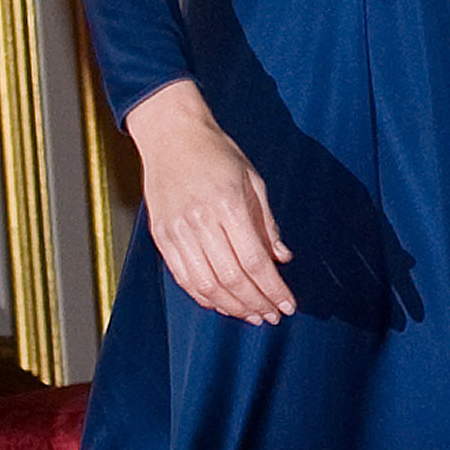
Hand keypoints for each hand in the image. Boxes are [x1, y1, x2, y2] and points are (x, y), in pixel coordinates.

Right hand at [126, 79, 293, 320]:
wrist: (171, 135)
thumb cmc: (217, 154)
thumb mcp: (252, 180)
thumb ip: (267, 222)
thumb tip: (282, 258)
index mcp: (228, 205)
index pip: (254, 261)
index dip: (273, 289)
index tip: (288, 305)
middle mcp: (200, 221)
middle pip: (231, 278)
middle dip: (256, 303)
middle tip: (272, 315)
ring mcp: (177, 231)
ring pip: (206, 285)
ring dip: (232, 307)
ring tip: (252, 315)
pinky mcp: (161, 236)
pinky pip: (183, 277)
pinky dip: (204, 296)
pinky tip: (223, 304)